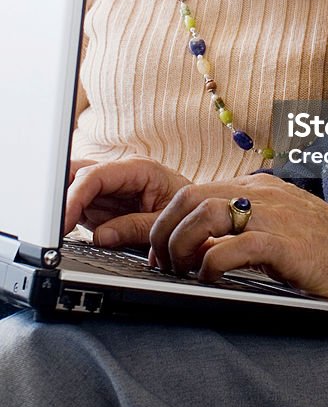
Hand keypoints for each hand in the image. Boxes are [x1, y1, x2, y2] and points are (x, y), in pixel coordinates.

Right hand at [65, 157, 191, 246]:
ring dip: (63, 206)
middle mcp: (119, 175)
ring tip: (55, 229)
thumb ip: (136, 227)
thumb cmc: (188, 210)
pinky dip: (69, 217)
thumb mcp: (167, 221)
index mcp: (138, 169)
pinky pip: (79, 206)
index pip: (95, 176)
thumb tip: (102, 237)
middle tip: (52, 224)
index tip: (61, 220)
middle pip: (78, 174)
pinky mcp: (104, 204)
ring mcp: (109, 189)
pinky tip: (63, 231)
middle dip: (61, 195)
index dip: (74, 196)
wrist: (197, 213)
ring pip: (74, 188)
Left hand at [149, 173, 327, 305]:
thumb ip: (241, 230)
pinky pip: (236, 246)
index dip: (164, 220)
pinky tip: (209, 280)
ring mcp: (275, 214)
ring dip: (181, 245)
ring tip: (180, 272)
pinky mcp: (287, 242)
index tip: (154, 249)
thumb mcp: (279, 230)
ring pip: (205, 214)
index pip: (193, 190)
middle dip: (163, 231)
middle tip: (161, 263)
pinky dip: (212, 263)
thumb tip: (198, 250)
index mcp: (257, 187)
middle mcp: (261, 193)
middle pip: (189, 196)